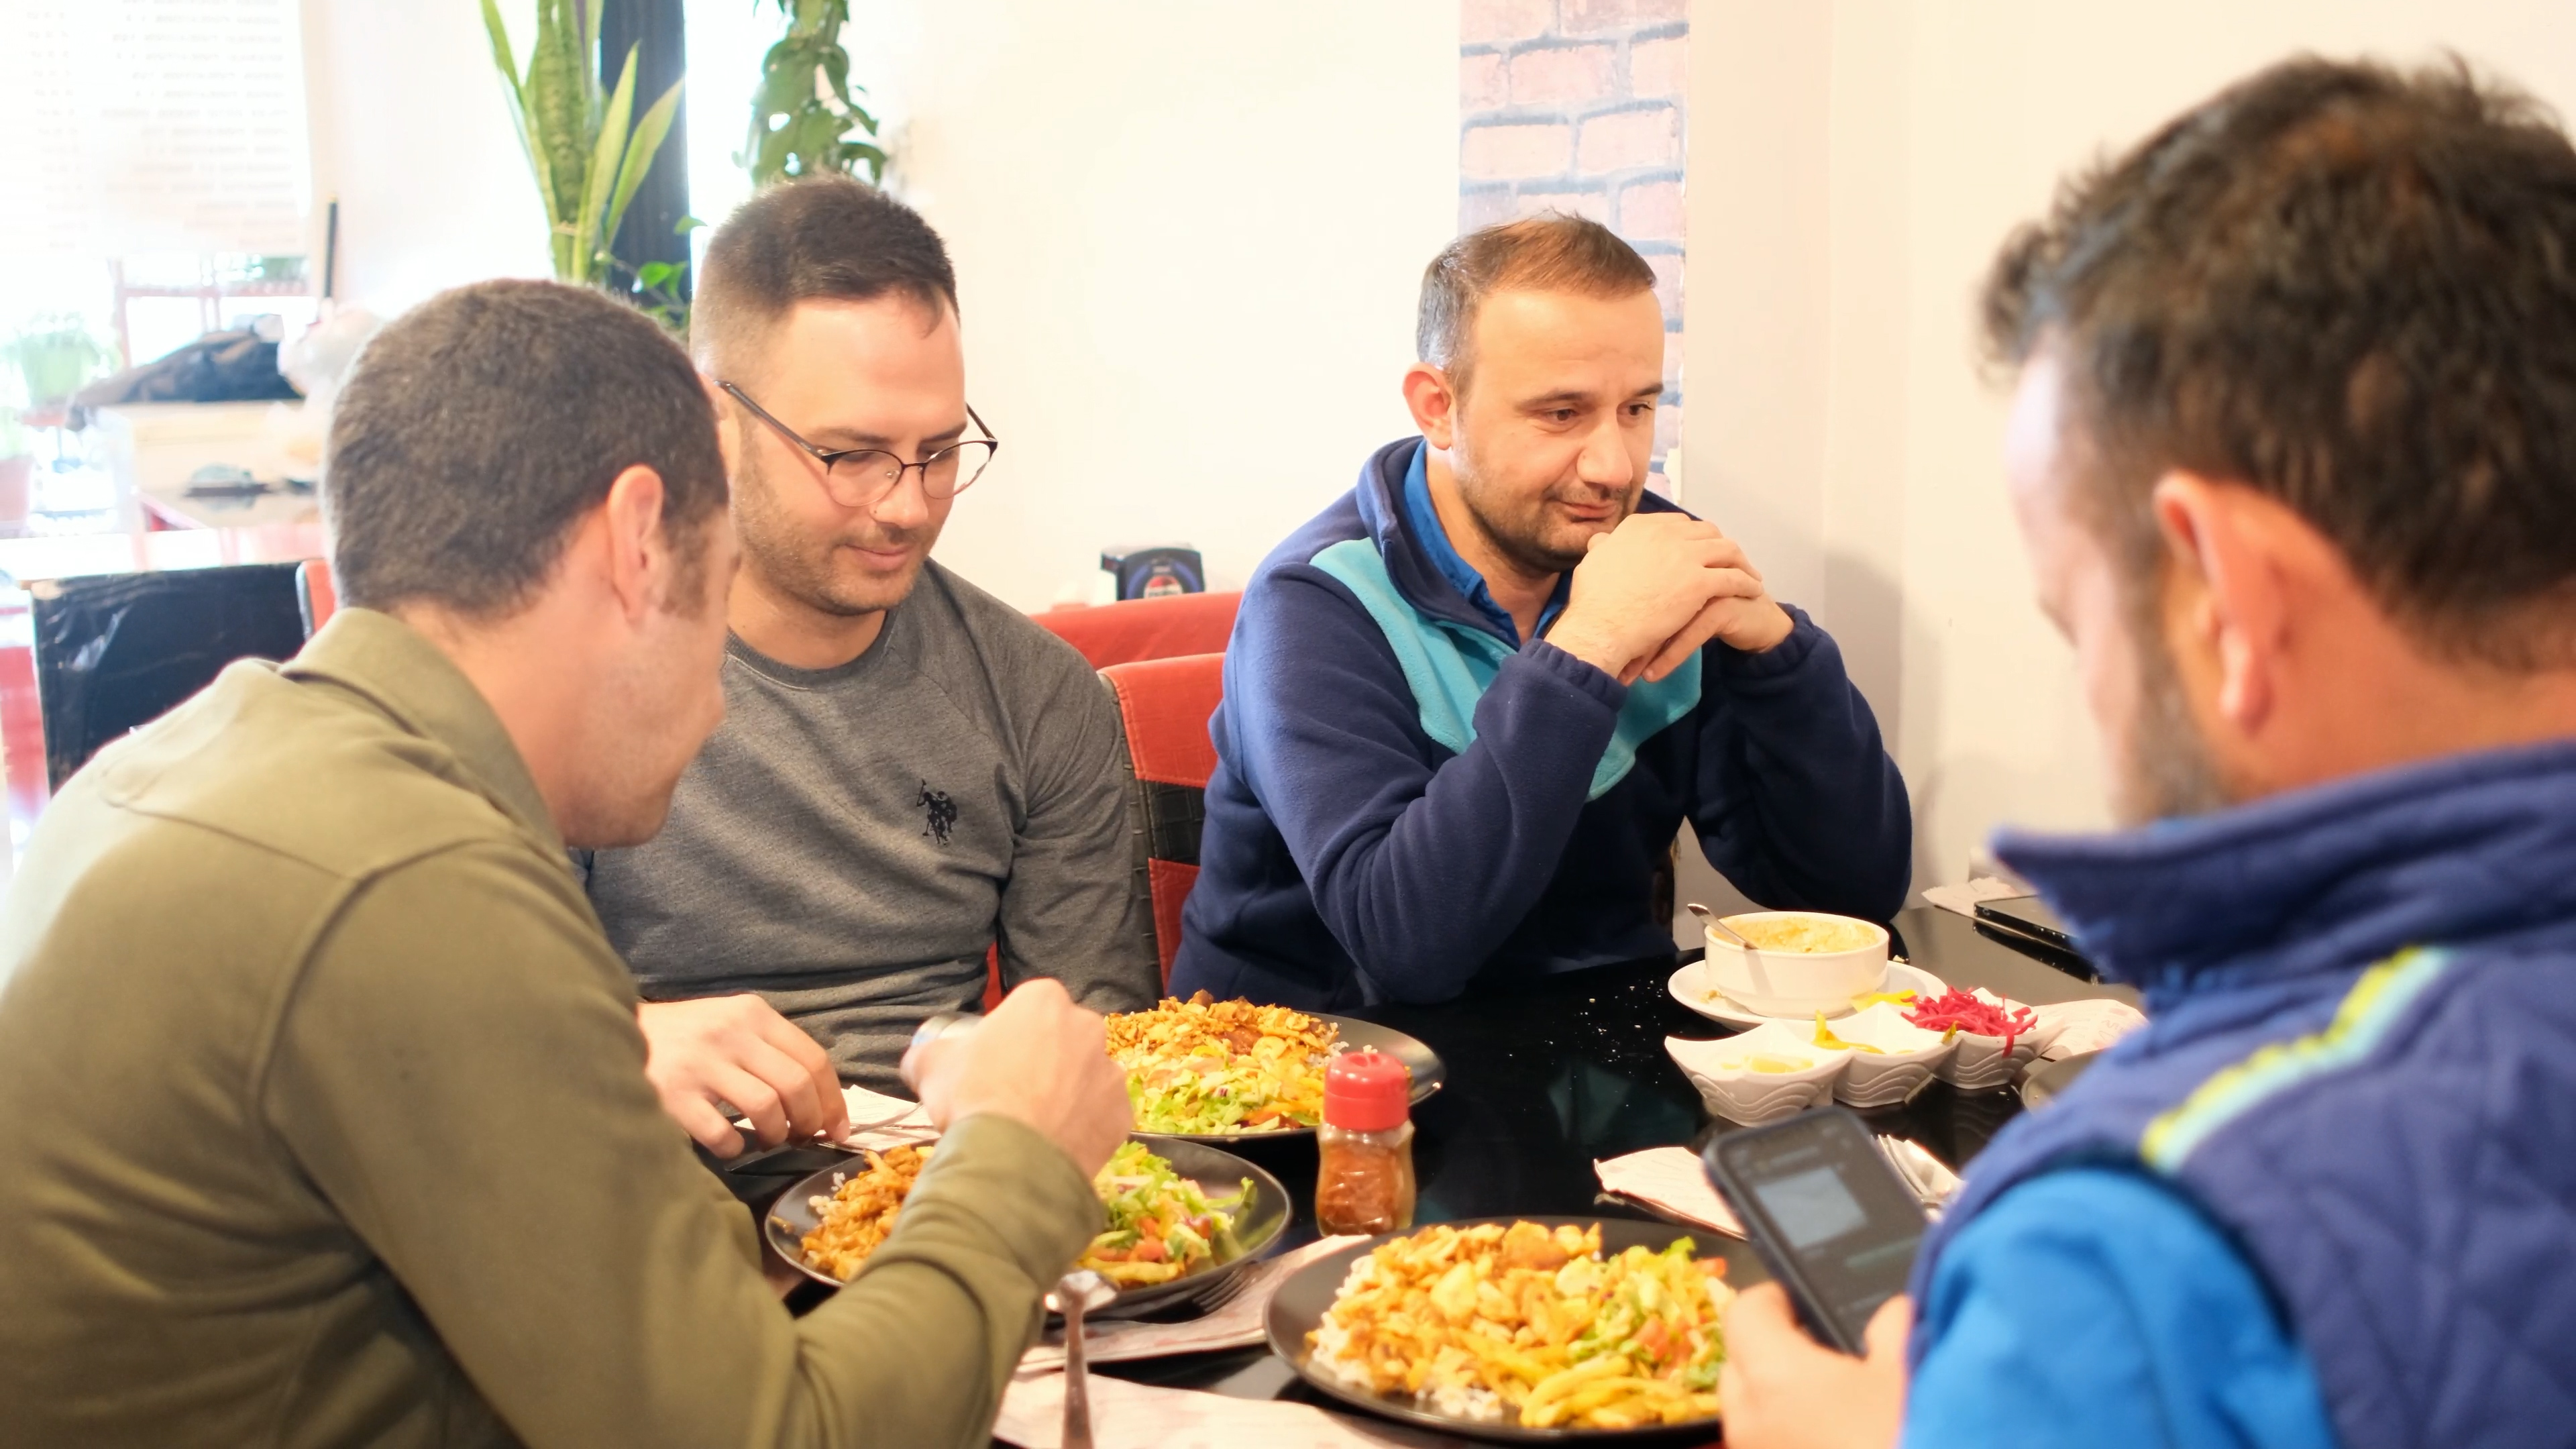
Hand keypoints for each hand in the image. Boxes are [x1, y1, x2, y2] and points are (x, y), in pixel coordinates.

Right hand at [637, 995, 849, 1155]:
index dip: (834, 1101)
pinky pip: (723, 1135)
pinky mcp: (674, 1095)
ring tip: (766, 1140)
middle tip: (802, 1137)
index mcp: (752, 1013)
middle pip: (797, 1085)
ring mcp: (701, 1064)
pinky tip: (728, 1145)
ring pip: (767, 1108)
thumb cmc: (685, 1036)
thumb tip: (820, 1100)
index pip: (814, 1058)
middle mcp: (731, 1033)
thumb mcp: (731, 1023)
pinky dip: (734, 1148)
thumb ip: (771, 1049)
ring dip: (775, 1135)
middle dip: (810, 1121)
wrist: (614, 1034)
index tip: (838, 1129)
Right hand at [899, 978, 1132, 1175]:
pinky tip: (1056, 1145)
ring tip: (1035, 1125)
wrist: (1011, 1159)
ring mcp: (1109, 1072)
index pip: (1028, 1006)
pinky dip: (1084, 1127)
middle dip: (1044, 1059)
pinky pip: (1101, 1115)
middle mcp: (1087, 1027)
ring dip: (1067, 1093)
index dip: (1010, 1033)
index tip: (994, 1061)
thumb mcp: (931, 1066)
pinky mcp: (1123, 1114)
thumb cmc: (972, 1097)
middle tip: (1014, 1092)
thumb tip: (918, 1060)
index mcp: (1043, 1001)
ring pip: (1086, 1077)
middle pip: (1063, 1038)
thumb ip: (929, 1055)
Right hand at [1547, 514, 1790, 683]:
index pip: (1678, 523)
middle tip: (1728, 560)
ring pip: (1726, 550)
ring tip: (1748, 574)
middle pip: (1706, 532)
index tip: (1700, 549)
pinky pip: (1734, 578)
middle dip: (1720, 544)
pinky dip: (1747, 582)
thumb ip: (1603, 547)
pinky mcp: (1699, 582)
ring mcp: (1685, 556)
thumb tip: (1602, 540)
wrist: (1600, 628)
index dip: (1693, 536)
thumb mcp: (1592, 562)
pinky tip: (1753, 590)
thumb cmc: (1592, 602)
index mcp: (1639, 527)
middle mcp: (1665, 534)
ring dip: (1740, 561)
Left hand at [1718, 1285, 1910, 1448]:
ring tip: (1838, 1408)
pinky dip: (1792, 1440)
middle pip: (1739, 1370)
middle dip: (1770, 1355)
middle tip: (1822, 1356)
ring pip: (1751, 1421)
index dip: (1772, 1300)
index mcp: (1774, 1378)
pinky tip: (1839, 1440)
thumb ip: (1896, 1331)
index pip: (1745, 1313)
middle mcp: (1751, 1426)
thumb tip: (1890, 1316)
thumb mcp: (1916, 1375)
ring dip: (1781, 1407)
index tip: (1799, 1302)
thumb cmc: (1917, 1434)